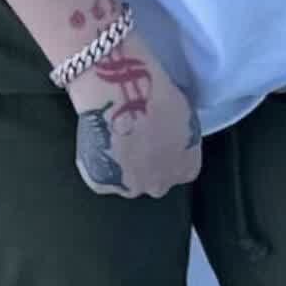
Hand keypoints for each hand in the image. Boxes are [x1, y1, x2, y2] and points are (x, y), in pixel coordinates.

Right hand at [68, 32, 201, 199]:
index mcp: (187, 169)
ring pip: (126, 178)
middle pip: (154, 178)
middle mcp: (160, 185)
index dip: (169, 147)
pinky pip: (101, 173)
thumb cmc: (157, 98)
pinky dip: (98, 158)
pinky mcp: (101, 183)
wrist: (121, 98)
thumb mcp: (183, 111)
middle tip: (135, 133)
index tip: (160, 132)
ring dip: (122, 162)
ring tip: (114, 132)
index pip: (182, 166)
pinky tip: (99, 136)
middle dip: (146, 160)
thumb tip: (171, 125)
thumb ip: (181, 129)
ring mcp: (130, 187)